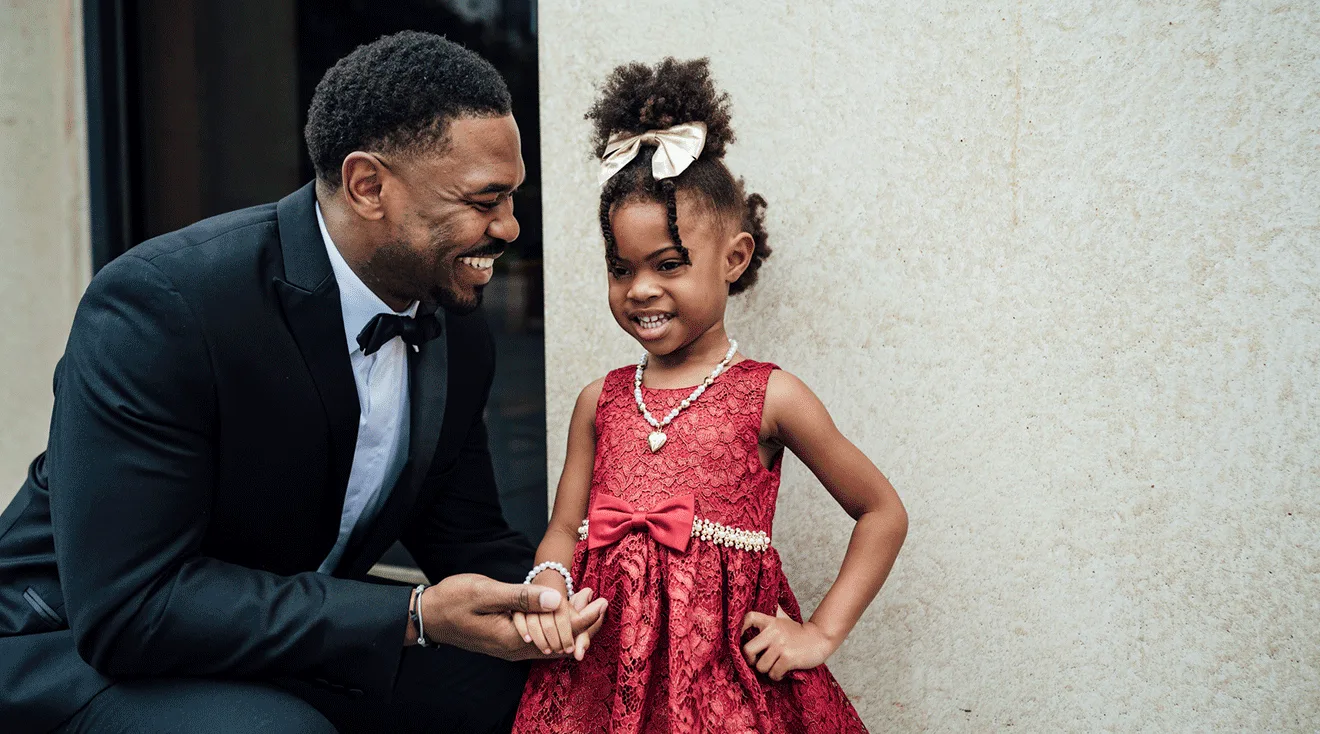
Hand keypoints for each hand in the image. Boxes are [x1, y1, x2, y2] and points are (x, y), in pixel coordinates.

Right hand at [420, 573, 605, 660]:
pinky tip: (561, 608)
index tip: (601, 601)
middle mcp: (517, 650)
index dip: (584, 617)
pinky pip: (541, 638)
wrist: (429, 615)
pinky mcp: (509, 641)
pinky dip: (556, 624)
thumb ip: (521, 597)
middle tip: (600, 599)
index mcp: (514, 639)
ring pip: (553, 641)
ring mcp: (513, 648)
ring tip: (587, 599)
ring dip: (571, 622)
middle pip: (562, 641)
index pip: (561, 633)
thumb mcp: (487, 593)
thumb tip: (554, 598)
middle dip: (584, 621)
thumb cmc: (454, 600)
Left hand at [741, 606, 837, 680]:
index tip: (741, 638)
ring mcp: (781, 646)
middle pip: (748, 650)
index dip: (740, 628)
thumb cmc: (799, 632)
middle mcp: (773, 632)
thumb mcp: (784, 619)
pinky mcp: (788, 658)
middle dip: (750, 660)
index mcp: (771, 622)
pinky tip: (782, 671)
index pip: (750, 617)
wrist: (820, 639)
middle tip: (757, 662)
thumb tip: (769, 601)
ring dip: (767, 670)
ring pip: (761, 666)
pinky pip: (773, 673)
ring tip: (774, 666)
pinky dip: (777, 676)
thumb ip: (774, 613)